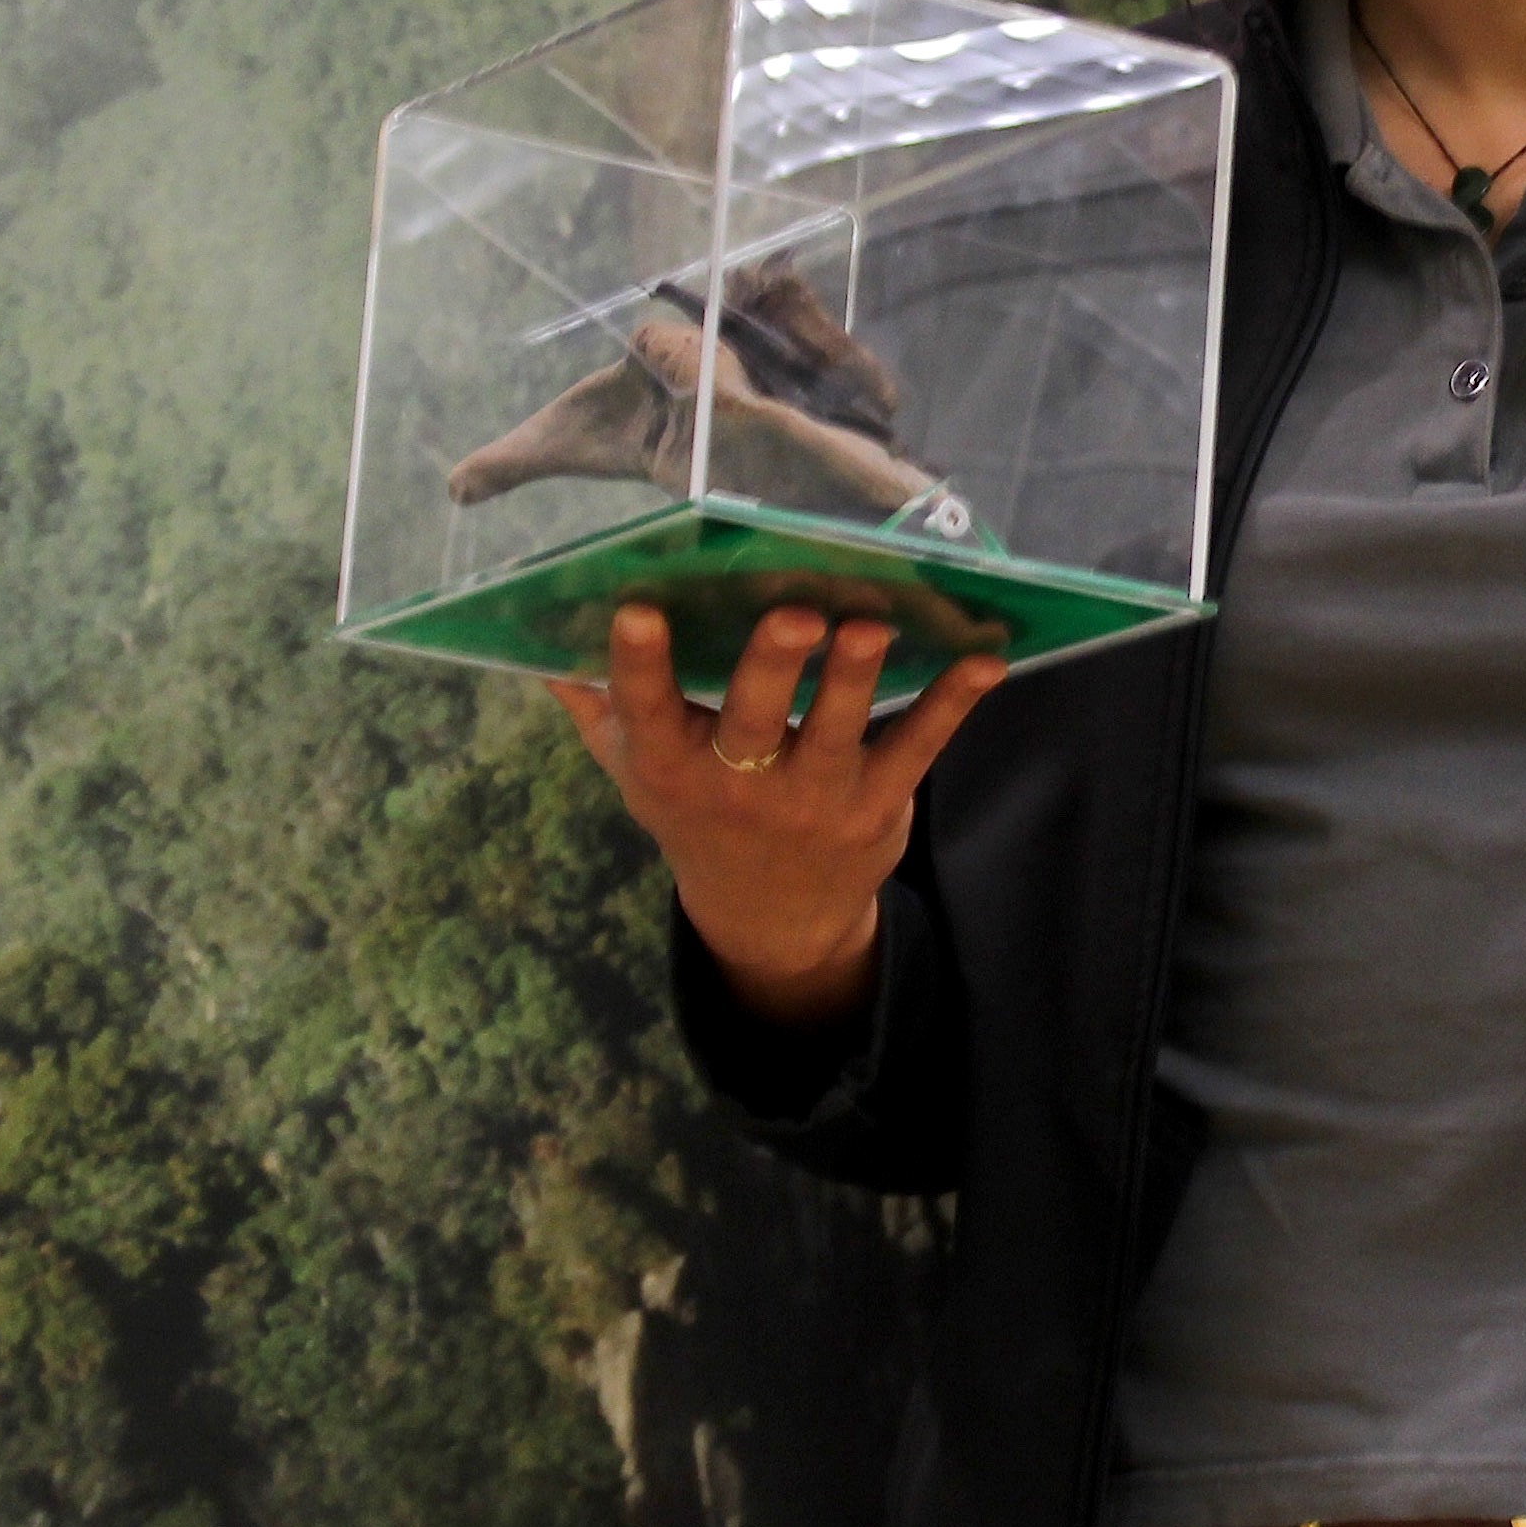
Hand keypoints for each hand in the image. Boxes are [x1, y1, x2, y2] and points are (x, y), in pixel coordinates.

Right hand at [548, 603, 1005, 1024]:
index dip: (637, 664)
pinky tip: (985, 659)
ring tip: (873, 624)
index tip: (638, 610)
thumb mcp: (636, 772)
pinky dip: (954, 702)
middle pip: (750, 719)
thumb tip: (540, 641)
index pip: (645, 712)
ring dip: (857, 677)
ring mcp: (811, 798)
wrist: (771, 916)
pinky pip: (918, 746)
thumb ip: (598, 708)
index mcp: (668, 766)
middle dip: (770, 665)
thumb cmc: (697, 813)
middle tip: (792, 614)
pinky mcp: (876, 802)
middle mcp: (737, 785)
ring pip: (836, 730)